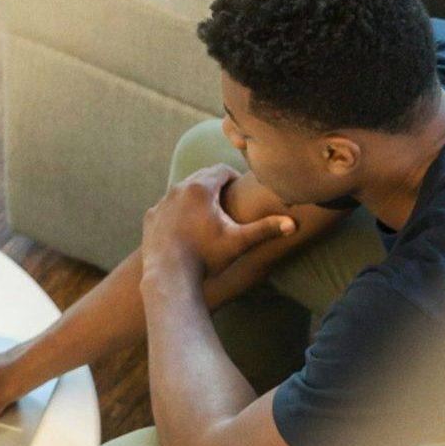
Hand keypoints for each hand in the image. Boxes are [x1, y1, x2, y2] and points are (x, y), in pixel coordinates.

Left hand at [141, 166, 296, 276]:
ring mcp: (162, 202)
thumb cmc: (206, 257)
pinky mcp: (151, 216)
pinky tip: (186, 224)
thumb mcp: (238, 242)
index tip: (239, 188)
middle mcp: (178, 189)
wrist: (169, 276)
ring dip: (195, 197)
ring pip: (182, 191)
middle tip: (226, 198)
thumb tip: (293, 224)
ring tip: (208, 212)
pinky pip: (167, 206)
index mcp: (201, 188)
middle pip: (201, 177)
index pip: (222, 170)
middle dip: (215, 185)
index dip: (233, 177)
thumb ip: (265, 229)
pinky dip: (177, 211)